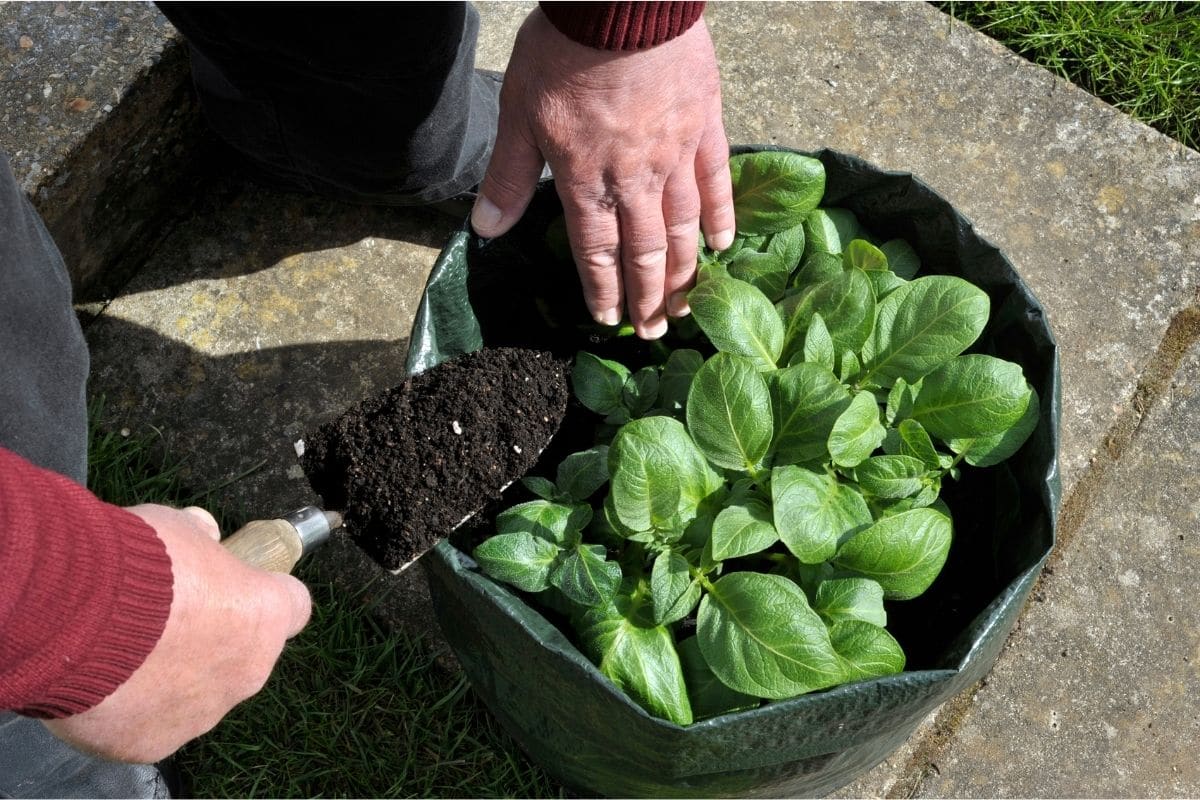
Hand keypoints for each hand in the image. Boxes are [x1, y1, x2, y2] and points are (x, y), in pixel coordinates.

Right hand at [44, 505, 310, 763]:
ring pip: (200, 695)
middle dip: (213, 639)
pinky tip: (102, 681)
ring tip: (124, 652)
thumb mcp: (181, 527)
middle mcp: (247, 672)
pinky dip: (131, 707)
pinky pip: (151, 723)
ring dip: (173, 676)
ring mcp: (203, 714)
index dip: (263, 593)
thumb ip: (201, 539)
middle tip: (165, 619)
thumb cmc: (141, 563)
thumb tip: (203, 535)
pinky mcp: (153, 743)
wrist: (74, 615)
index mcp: (266, 617)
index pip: (292, 607)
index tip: (237, 584)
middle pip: (245, 655)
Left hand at [471, 9, 734, 339]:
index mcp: (587, 180)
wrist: (623, 4)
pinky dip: (721, 216)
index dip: (603, 291)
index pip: (597, 252)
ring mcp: (676, 155)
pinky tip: (724, 244)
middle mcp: (636, 180)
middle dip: (648, 297)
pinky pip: (717, 182)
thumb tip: (486, 230)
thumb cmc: (564, 52)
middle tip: (654, 331)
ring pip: (683, 228)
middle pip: (645, 252)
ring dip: (685, 272)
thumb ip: (509, 176)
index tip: (610, 320)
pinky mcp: (706, 126)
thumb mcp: (519, 112)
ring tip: (687, 305)